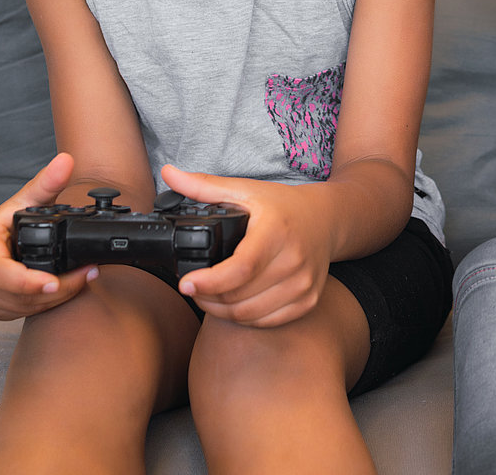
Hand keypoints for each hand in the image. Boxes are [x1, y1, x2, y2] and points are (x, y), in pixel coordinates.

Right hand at [0, 152, 98, 320]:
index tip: (54, 282)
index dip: (26, 281)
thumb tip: (65, 160)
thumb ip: (47, 182)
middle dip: (55, 289)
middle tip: (86, 275)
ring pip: (20, 307)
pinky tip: (63, 290)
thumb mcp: (26, 200)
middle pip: (15, 294)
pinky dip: (44, 305)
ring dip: (54, 298)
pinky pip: (18, 314)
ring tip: (82, 280)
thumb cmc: (10, 222)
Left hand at [161, 165, 333, 327]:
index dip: (209, 282)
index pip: (241, 268)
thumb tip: (169, 173)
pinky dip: (245, 318)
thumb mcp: (246, 190)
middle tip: (192, 286)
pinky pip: (267, 322)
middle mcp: (294, 260)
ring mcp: (304, 284)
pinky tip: (234, 303)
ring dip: (221, 310)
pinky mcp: (308, 301)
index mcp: (276, 232)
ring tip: (208, 295)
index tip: (185, 282)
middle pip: (240, 296)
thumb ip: (204, 186)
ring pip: (250, 314)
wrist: (327, 219)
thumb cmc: (284, 206)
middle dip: (207, 296)